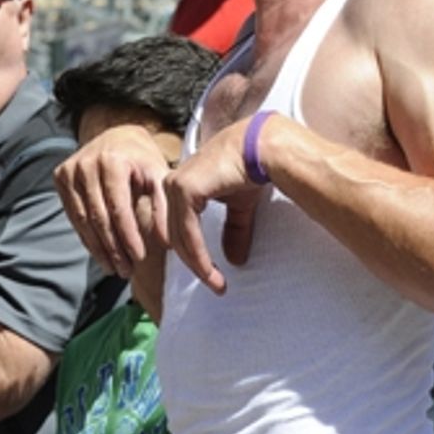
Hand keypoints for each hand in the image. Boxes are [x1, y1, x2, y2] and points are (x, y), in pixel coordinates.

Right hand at [54, 124, 170, 276]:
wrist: (117, 137)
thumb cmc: (142, 161)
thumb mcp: (158, 176)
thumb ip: (163, 207)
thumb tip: (167, 242)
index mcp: (112, 161)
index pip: (118, 208)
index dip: (128, 236)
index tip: (139, 257)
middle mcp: (86, 164)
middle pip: (99, 217)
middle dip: (114, 248)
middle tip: (126, 270)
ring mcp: (70, 170)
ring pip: (83, 220)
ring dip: (99, 248)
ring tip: (114, 268)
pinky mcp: (61, 177)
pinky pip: (74, 216)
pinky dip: (87, 237)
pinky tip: (100, 253)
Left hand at [164, 114, 267, 294]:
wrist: (260, 148)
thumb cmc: (250, 169)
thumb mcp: (239, 207)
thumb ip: (233, 230)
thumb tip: (235, 260)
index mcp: (181, 184)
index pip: (178, 226)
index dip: (192, 253)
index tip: (211, 275)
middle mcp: (173, 183)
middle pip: (176, 236)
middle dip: (195, 264)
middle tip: (216, 286)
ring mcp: (176, 186)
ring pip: (180, 238)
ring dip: (199, 265)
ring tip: (217, 284)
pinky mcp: (185, 190)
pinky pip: (188, 233)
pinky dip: (200, 255)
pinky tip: (212, 271)